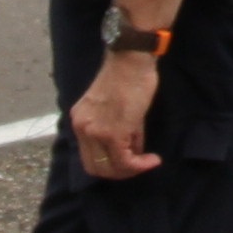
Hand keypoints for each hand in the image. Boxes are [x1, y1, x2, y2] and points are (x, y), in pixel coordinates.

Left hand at [70, 50, 162, 180]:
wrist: (131, 60)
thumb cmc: (128, 77)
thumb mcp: (116, 108)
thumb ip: (120, 131)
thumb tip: (133, 151)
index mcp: (80, 120)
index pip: (89, 156)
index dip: (110, 164)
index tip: (130, 159)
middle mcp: (82, 128)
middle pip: (95, 168)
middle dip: (119, 173)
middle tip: (138, 165)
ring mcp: (95, 132)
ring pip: (110, 169)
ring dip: (132, 170)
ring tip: (148, 161)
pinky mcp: (112, 134)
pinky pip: (125, 161)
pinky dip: (140, 165)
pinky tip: (152, 159)